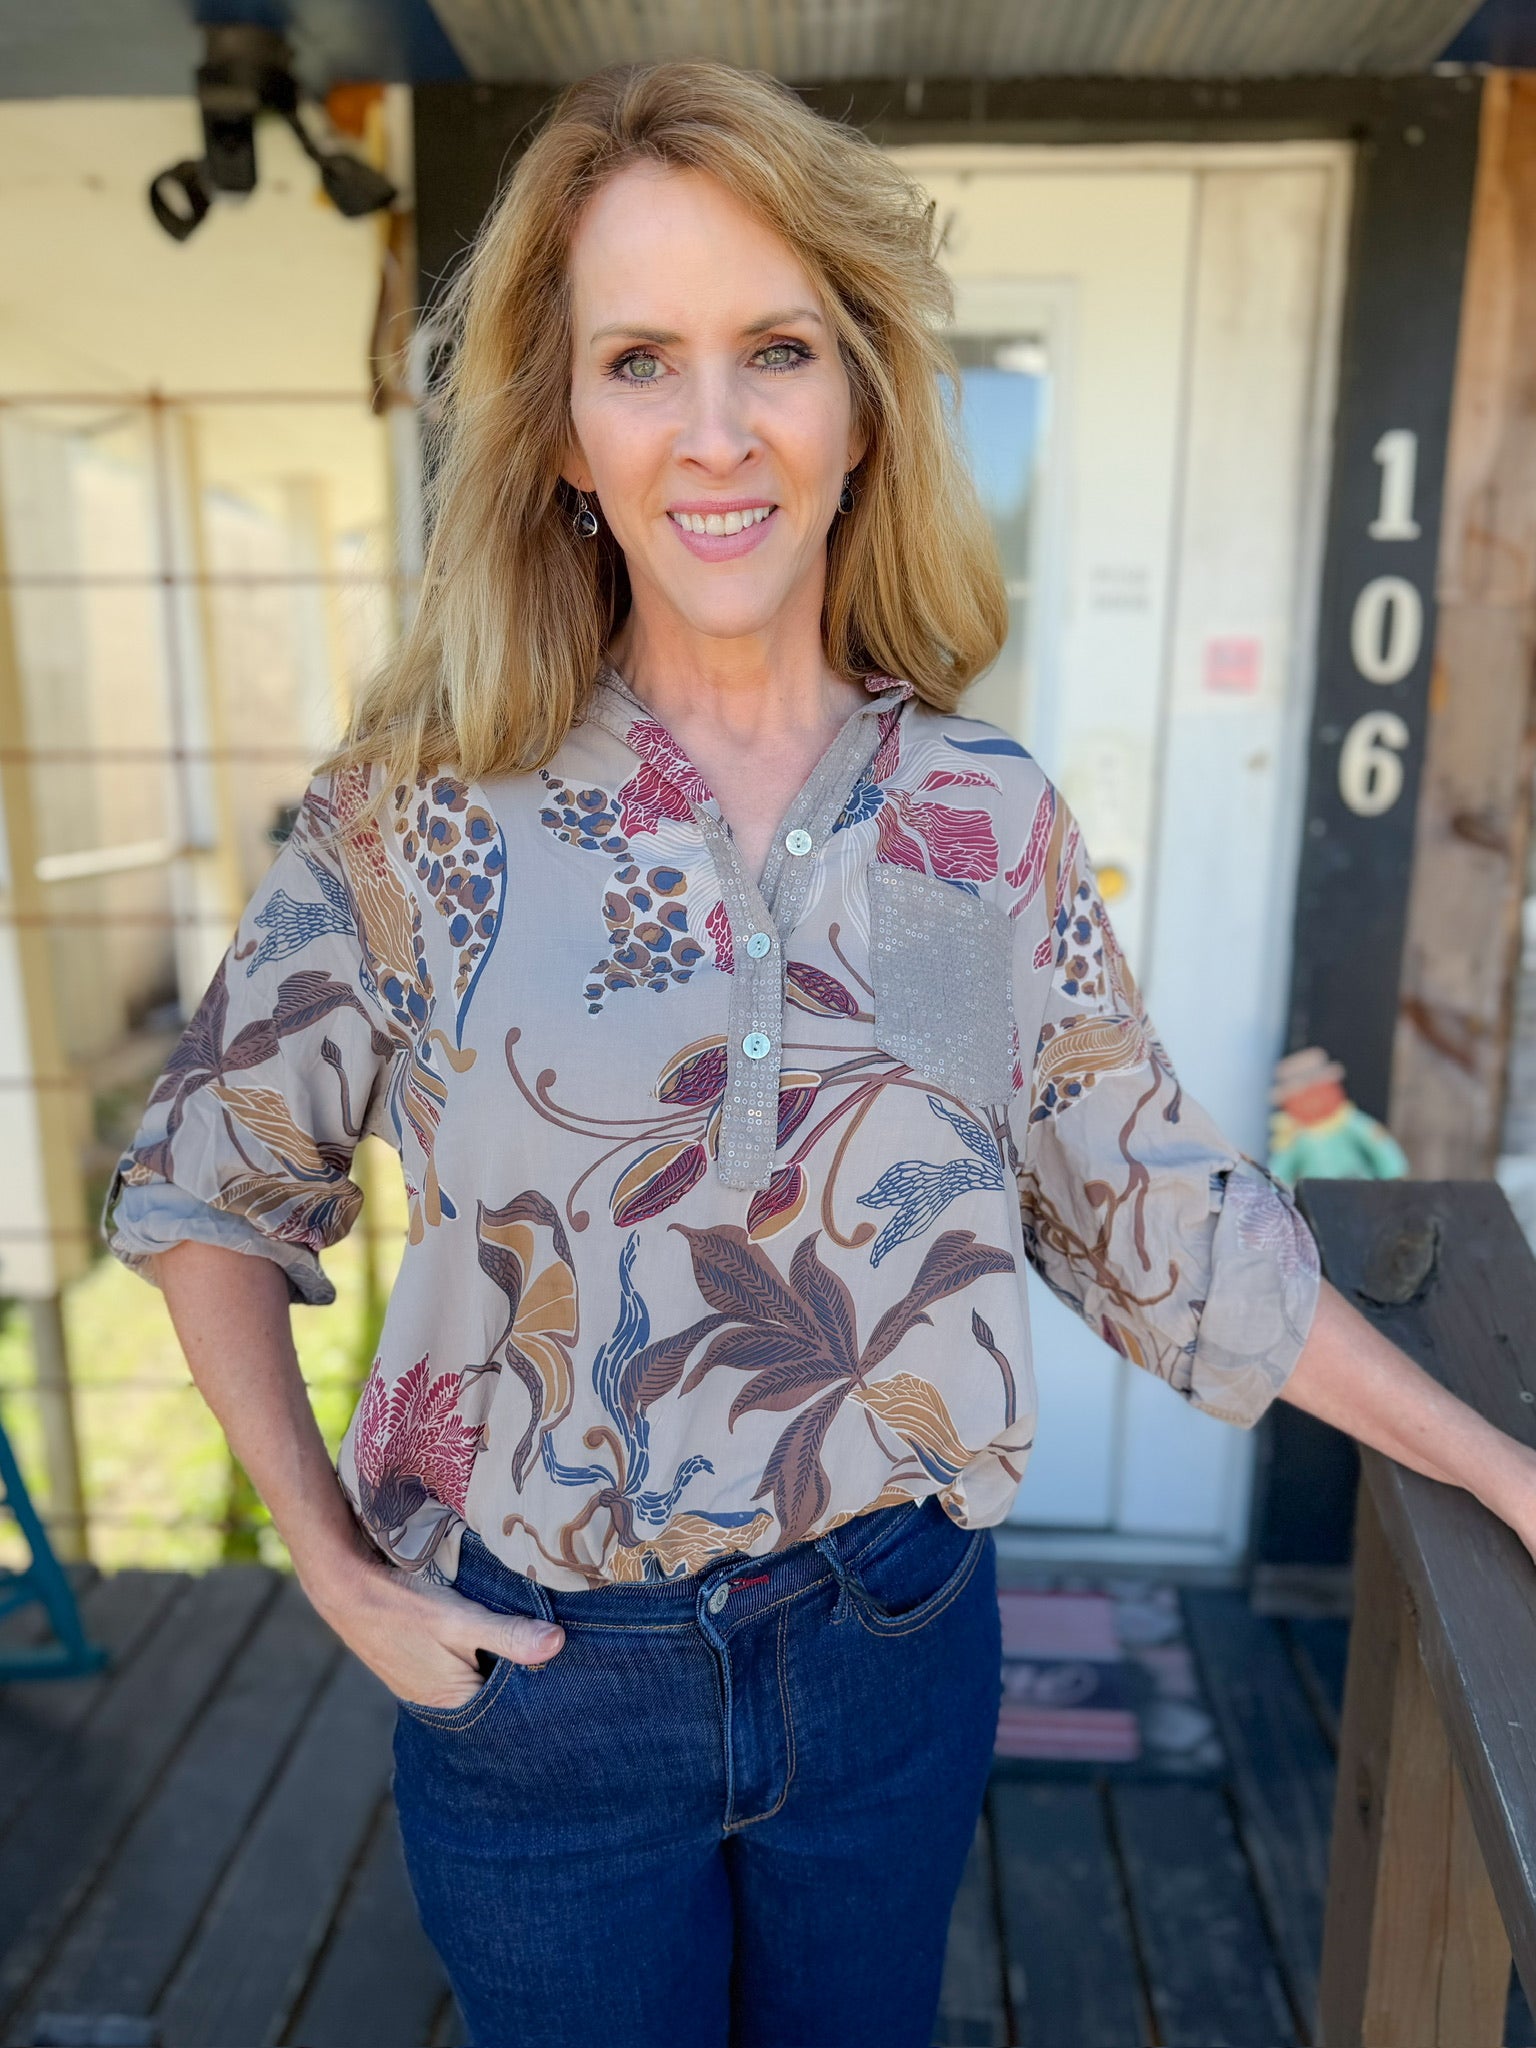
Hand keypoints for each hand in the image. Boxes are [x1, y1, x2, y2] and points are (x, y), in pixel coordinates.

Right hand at [303, 1547, 565, 1710]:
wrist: (345, 1588)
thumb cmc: (403, 1606)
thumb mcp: (461, 1619)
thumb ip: (508, 1634)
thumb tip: (558, 1644)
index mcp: (454, 1702)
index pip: (509, 1705)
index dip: (534, 1683)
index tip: (561, 1663)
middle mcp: (437, 1703)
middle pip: (490, 1692)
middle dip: (515, 1672)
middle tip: (549, 1644)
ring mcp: (422, 1685)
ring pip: (472, 1676)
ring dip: (492, 1659)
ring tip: (521, 1637)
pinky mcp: (413, 1666)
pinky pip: (453, 1666)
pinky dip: (469, 1653)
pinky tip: (480, 1635)